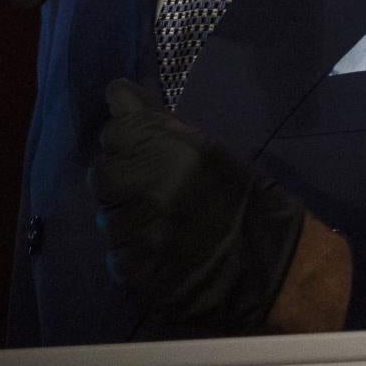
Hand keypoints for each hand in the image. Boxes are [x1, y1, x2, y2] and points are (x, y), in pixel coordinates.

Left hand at [88, 79, 309, 334]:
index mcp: (170, 151)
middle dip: (118, 178)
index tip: (136, 146)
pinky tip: (154, 252)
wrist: (265, 266)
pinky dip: (129, 254)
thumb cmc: (241, 199)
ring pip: (105, 216)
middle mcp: (148, 188)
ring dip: (124, 218)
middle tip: (145, 190)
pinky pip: (114, 255)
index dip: (125, 137)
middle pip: (100, 172)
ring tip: (155, 225)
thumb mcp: (207, 149)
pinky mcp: (134, 272)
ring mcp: (138, 233)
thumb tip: (119, 93)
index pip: (115, 128)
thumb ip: (160, 124)